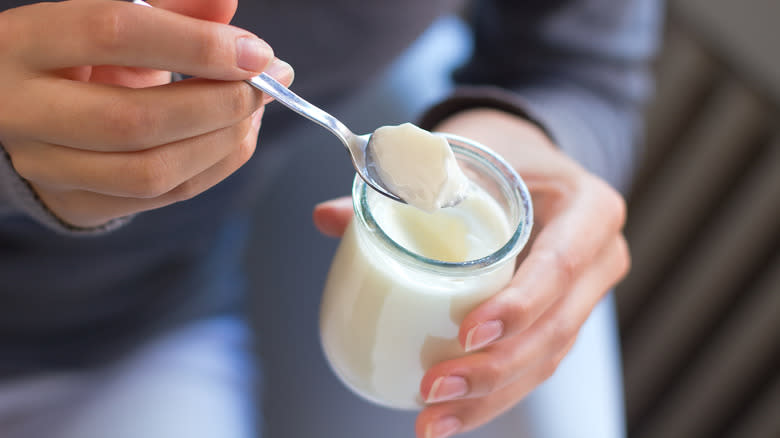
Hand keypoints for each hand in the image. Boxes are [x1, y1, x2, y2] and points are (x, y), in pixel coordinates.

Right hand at [0, 0, 292, 227]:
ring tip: (256, 111)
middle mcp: (22, 111)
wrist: (31, 112)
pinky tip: (237, 136)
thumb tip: (227, 2)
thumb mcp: (115, 20)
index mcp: (24, 42)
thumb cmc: (81, 56)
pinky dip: (217, 166)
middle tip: (267, 85)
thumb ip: (172, 10)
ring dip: (224, 142)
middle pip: (135, 119)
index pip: (115, 33)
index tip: (256, 53)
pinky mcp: (79, 202)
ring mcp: (47, 168)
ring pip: (153, 171)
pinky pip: (165, 196)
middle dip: (219, 103)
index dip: (196, 44)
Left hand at [313, 109, 629, 437]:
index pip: (561, 264)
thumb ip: (399, 184)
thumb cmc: (498, 152)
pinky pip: (530, 366)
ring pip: (544, 361)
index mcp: (590, 209)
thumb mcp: (463, 154)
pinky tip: (448, 419)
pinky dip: (490, 396)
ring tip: (432, 422)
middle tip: (434, 388)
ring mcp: (583, 297)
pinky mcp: (557, 322)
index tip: (467, 333)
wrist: (528, 164)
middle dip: (494, 370)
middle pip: (556, 329)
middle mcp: (599, 259)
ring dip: (487, 399)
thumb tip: (326, 218)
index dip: (520, 305)